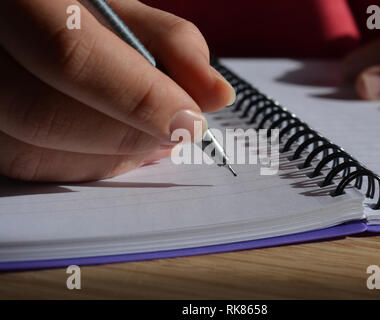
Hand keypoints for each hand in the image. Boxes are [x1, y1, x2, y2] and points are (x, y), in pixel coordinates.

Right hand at [0, 0, 234, 181]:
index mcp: (21, 0)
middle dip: (127, 136)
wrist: (28, 24)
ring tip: (150, 139)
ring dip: (110, 158)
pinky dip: (86, 167)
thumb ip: (173, 45)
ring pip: (32, 154)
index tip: (191, 121)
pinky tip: (113, 146)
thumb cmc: (80, 12)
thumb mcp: (124, 10)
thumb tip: (216, 96)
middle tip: (174, 133)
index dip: (139, 97)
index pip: (71, 55)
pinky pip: (28, 167)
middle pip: (43, 115)